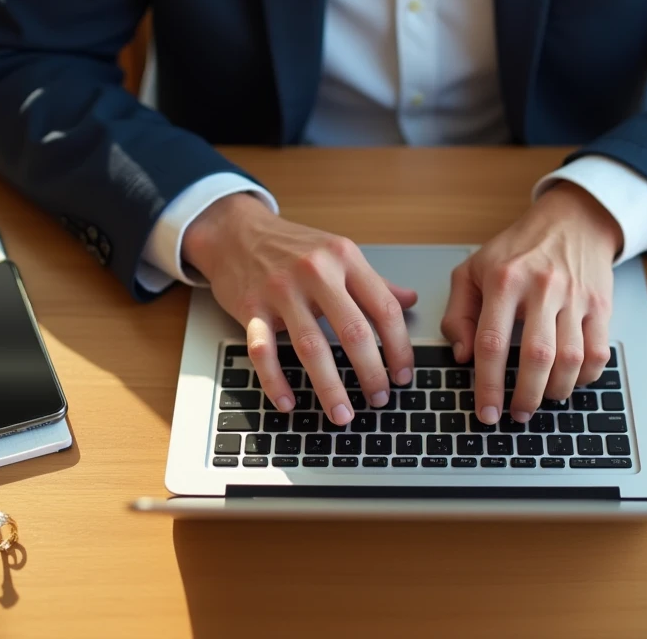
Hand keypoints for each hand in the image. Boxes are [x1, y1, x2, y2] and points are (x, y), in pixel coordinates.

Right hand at [184, 194, 415, 424]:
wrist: (237, 231)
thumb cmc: (292, 246)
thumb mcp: (338, 254)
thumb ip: (373, 281)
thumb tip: (410, 300)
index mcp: (345, 258)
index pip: (384, 308)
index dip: (399, 347)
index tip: (402, 375)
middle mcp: (316, 272)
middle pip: (353, 331)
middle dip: (370, 373)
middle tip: (379, 400)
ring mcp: (281, 290)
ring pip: (311, 347)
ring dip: (329, 387)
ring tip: (342, 414)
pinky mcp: (251, 307)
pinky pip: (263, 351)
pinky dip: (275, 380)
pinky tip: (288, 402)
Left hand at [441, 182, 620, 424]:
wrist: (573, 220)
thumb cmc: (518, 249)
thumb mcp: (473, 270)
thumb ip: (458, 313)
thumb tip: (462, 356)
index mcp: (504, 279)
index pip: (492, 342)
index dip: (488, 384)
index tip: (486, 412)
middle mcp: (541, 287)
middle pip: (536, 356)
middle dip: (525, 396)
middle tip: (516, 415)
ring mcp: (575, 296)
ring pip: (571, 358)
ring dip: (556, 390)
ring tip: (542, 399)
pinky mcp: (601, 304)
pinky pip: (598, 352)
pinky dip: (585, 377)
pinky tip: (570, 381)